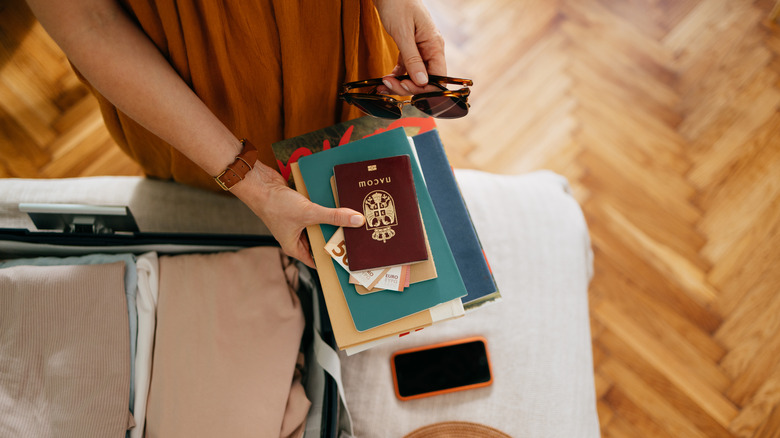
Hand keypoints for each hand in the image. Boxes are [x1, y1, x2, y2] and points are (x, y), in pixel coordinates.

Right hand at [234, 163, 364, 268]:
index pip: (318, 260)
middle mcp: (296, 237)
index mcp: (294, 247)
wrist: (260, 183)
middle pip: (321, 241)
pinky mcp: (299, 208)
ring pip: (320, 225)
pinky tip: (339, 205)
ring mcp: (298, 222)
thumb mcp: (309, 213)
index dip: (333, 260)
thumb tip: (356, 221)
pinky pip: (317, 211)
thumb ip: (333, 217)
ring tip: (351, 221)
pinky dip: (326, 208)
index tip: (350, 258)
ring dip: (332, 221)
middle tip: (356, 237)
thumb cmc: (274, 205)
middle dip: (336, 237)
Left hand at [373, 0, 446, 94]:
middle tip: (388, 85)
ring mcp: (422, 50)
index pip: (439, 78)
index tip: (405, 86)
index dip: (424, 88)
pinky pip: (407, 69)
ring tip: (384, 83)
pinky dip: (397, 76)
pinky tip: (387, 78)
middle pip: (426, 80)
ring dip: (400, 84)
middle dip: (408, 87)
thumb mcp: (403, 33)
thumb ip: (412, 59)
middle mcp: (431, 50)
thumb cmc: (397, 4)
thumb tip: (422, 82)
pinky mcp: (411, 48)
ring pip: (416, 76)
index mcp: (435, 45)